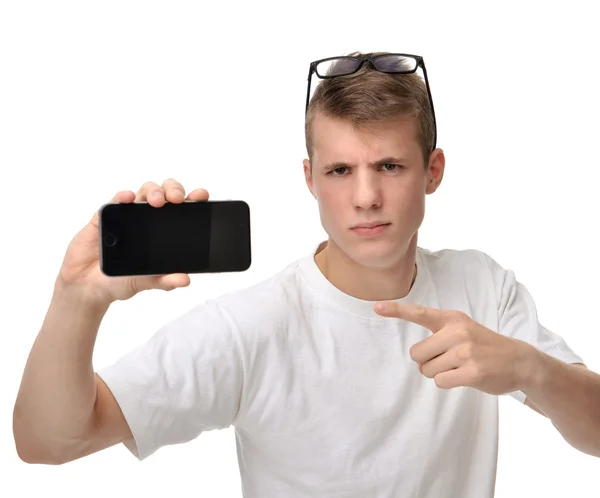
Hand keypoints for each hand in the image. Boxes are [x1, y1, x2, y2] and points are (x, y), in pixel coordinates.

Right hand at [57, 178, 209, 305]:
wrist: (88, 287)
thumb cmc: (120, 281)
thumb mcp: (147, 282)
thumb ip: (165, 280)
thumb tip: (185, 279)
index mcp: (162, 231)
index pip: (181, 209)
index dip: (193, 198)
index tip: (202, 195)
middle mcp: (147, 219)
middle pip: (164, 193)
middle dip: (173, 190)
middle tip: (177, 199)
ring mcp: (127, 215)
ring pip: (143, 191)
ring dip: (153, 191)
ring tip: (157, 201)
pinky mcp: (105, 217)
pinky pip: (115, 201)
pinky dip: (122, 196)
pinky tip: (128, 198)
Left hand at [374, 302, 536, 394]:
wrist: (519, 360)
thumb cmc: (483, 345)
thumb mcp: (463, 328)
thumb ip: (439, 332)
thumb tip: (416, 355)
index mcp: (452, 319)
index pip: (419, 313)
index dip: (396, 310)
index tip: (376, 307)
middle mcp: (457, 332)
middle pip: (417, 354)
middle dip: (427, 362)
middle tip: (448, 360)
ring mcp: (465, 352)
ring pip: (427, 370)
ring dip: (439, 373)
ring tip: (460, 367)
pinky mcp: (472, 372)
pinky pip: (440, 381)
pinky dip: (447, 382)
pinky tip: (464, 376)